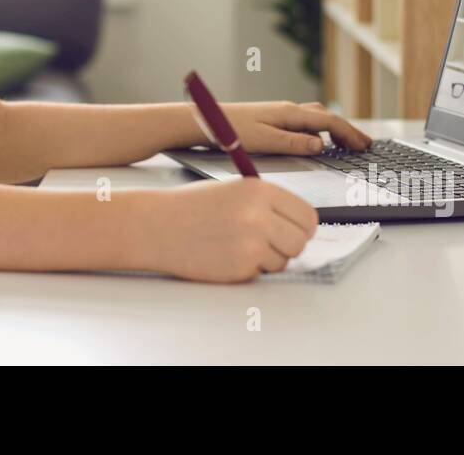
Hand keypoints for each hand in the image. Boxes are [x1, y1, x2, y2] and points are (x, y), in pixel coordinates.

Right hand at [146, 178, 319, 281]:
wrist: (157, 225)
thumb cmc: (192, 207)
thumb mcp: (234, 190)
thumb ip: (268, 204)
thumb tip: (300, 225)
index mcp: (260, 191)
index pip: (307, 216)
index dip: (302, 226)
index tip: (295, 230)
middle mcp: (259, 216)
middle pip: (300, 242)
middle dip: (288, 245)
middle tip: (269, 242)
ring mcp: (250, 244)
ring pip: (283, 261)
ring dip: (268, 259)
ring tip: (239, 246)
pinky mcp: (240, 268)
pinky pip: (261, 273)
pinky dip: (249, 269)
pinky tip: (226, 255)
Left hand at [219, 100, 371, 155]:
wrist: (204, 120)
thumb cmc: (230, 130)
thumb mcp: (264, 141)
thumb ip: (293, 143)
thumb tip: (320, 145)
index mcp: (289, 113)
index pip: (329, 122)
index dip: (349, 134)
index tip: (364, 146)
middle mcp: (288, 110)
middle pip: (327, 117)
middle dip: (347, 130)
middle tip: (365, 145)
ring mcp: (281, 113)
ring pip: (317, 118)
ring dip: (335, 129)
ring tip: (348, 143)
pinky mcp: (273, 119)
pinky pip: (306, 122)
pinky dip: (321, 129)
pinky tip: (319, 139)